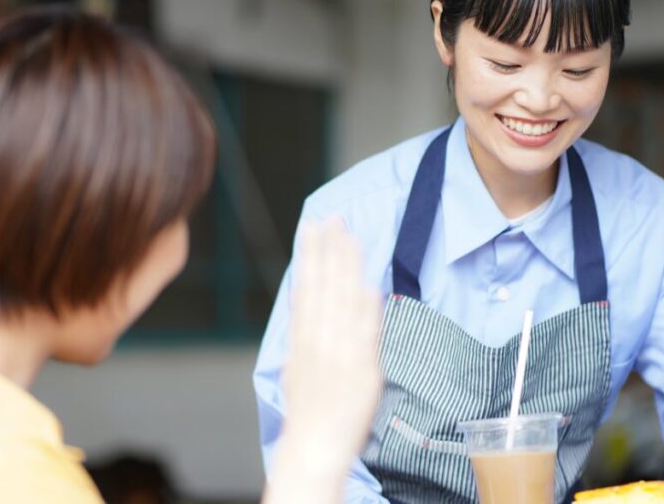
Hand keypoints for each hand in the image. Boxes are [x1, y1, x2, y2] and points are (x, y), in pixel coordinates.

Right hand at [264, 218, 383, 503]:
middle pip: (324, 287)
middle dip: (329, 250)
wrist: (314, 446)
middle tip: (333, 217)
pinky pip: (366, 335)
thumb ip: (303, 330)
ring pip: (344, 302)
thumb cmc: (308, 408)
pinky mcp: (362, 371)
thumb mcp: (294, 365)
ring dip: (348, 268)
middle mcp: (318, 342)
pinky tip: (369, 285)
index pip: (306, 286)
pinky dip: (367, 310)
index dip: (310, 254)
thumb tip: (304, 296)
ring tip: (351, 237)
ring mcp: (340, 355)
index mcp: (301, 339)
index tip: (313, 226)